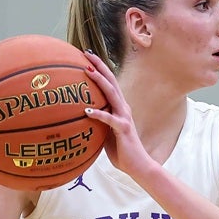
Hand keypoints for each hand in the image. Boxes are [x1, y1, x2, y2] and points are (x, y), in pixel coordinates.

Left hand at [82, 51, 154, 178]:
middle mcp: (123, 108)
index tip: (86, 57)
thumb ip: (97, 123)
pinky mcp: (123, 128)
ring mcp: (124, 117)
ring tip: (87, 70)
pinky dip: (98, 114)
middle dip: (99, 66)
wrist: (138, 165)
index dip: (99, 69)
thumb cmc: (121, 151)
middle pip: (111, 81)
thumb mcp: (105, 134)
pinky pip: (109, 119)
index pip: (109, 84)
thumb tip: (80, 118)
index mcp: (119, 107)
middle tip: (86, 53)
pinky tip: (87, 111)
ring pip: (112, 94)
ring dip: (99, 81)